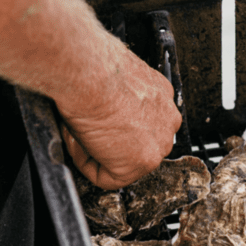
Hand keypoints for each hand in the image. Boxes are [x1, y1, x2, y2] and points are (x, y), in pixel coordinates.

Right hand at [56, 48, 181, 189]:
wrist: (90, 74)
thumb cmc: (95, 68)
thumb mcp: (115, 77)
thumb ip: (117, 94)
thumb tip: (101, 101)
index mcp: (161, 96)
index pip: (142, 122)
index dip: (113, 125)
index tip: (94, 119)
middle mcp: (167, 121)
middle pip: (135, 144)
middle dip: (107, 142)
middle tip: (83, 129)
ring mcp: (157, 144)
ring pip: (123, 163)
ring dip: (95, 152)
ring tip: (78, 132)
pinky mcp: (140, 164)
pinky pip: (107, 178)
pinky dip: (86, 165)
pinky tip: (78, 142)